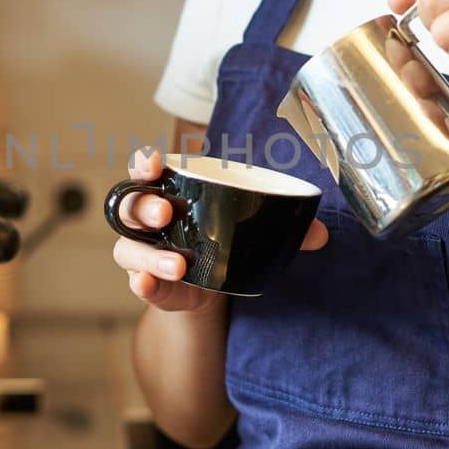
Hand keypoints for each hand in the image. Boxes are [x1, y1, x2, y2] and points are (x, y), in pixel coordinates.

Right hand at [111, 148, 327, 311]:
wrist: (213, 286)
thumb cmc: (225, 239)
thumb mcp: (250, 226)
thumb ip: (285, 227)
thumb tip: (321, 233)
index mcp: (171, 192)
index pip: (145, 169)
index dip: (144, 163)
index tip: (154, 163)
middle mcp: (148, 220)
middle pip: (131, 206)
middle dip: (145, 207)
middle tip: (167, 213)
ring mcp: (144, 253)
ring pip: (128, 248)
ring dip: (148, 254)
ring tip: (176, 265)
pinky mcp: (150, 284)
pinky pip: (137, 282)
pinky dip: (143, 284)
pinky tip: (148, 286)